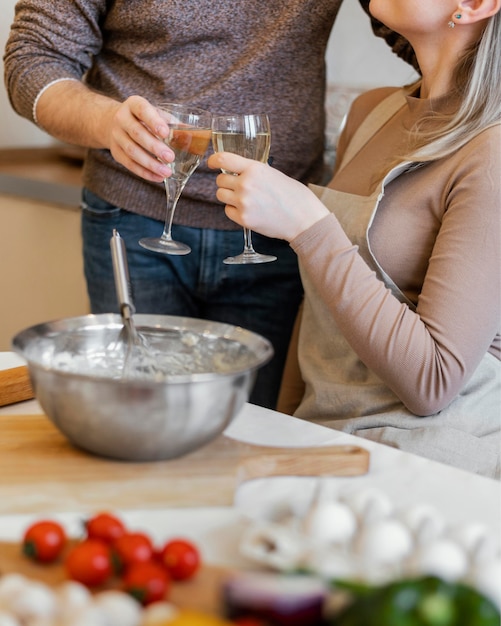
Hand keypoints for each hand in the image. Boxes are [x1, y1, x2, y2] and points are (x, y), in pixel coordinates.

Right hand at [106, 95, 173, 182]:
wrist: (115, 123)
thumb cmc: (143, 118)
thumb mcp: (156, 113)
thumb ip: (173, 122)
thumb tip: (197, 134)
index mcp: (134, 104)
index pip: (142, 110)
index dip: (153, 121)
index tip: (165, 133)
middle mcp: (121, 118)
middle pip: (137, 133)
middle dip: (154, 147)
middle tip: (170, 157)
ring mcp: (116, 136)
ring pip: (132, 151)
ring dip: (150, 164)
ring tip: (167, 172)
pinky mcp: (115, 152)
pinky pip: (130, 164)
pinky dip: (145, 173)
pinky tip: (158, 177)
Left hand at [207, 152, 328, 240]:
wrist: (303, 218)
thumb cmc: (293, 196)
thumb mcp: (273, 174)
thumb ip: (254, 172)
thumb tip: (237, 172)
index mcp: (255, 169)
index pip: (224, 159)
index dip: (213, 160)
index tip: (211, 163)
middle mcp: (246, 184)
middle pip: (220, 180)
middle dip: (226, 183)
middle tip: (239, 188)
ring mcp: (243, 203)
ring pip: (221, 195)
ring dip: (229, 196)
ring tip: (245, 200)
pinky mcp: (244, 219)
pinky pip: (228, 211)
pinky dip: (234, 210)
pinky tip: (249, 210)